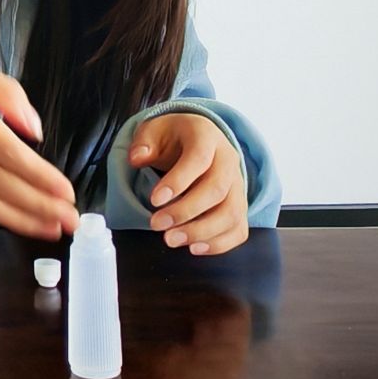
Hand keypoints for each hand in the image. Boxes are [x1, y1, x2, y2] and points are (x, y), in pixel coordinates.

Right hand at [0, 53, 78, 238]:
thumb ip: (7, 93)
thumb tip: (35, 132)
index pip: (8, 151)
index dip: (41, 176)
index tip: (67, 191)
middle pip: (1, 182)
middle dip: (41, 205)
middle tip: (72, 220)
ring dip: (22, 220)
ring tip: (53, 230)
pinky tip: (18, 222)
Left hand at [131, 113, 247, 254]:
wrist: (199, 139)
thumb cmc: (173, 137)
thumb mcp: (154, 130)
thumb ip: (144, 142)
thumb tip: (136, 158)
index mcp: (207, 137)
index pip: (198, 159)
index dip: (178, 181)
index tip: (153, 200)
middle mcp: (229, 161)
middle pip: (217, 190)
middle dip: (185, 211)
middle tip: (156, 225)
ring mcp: (239, 185)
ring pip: (232, 213)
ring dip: (201, 232)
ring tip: (171, 240)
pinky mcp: (241, 206)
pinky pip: (239, 229)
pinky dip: (219, 243)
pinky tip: (194, 248)